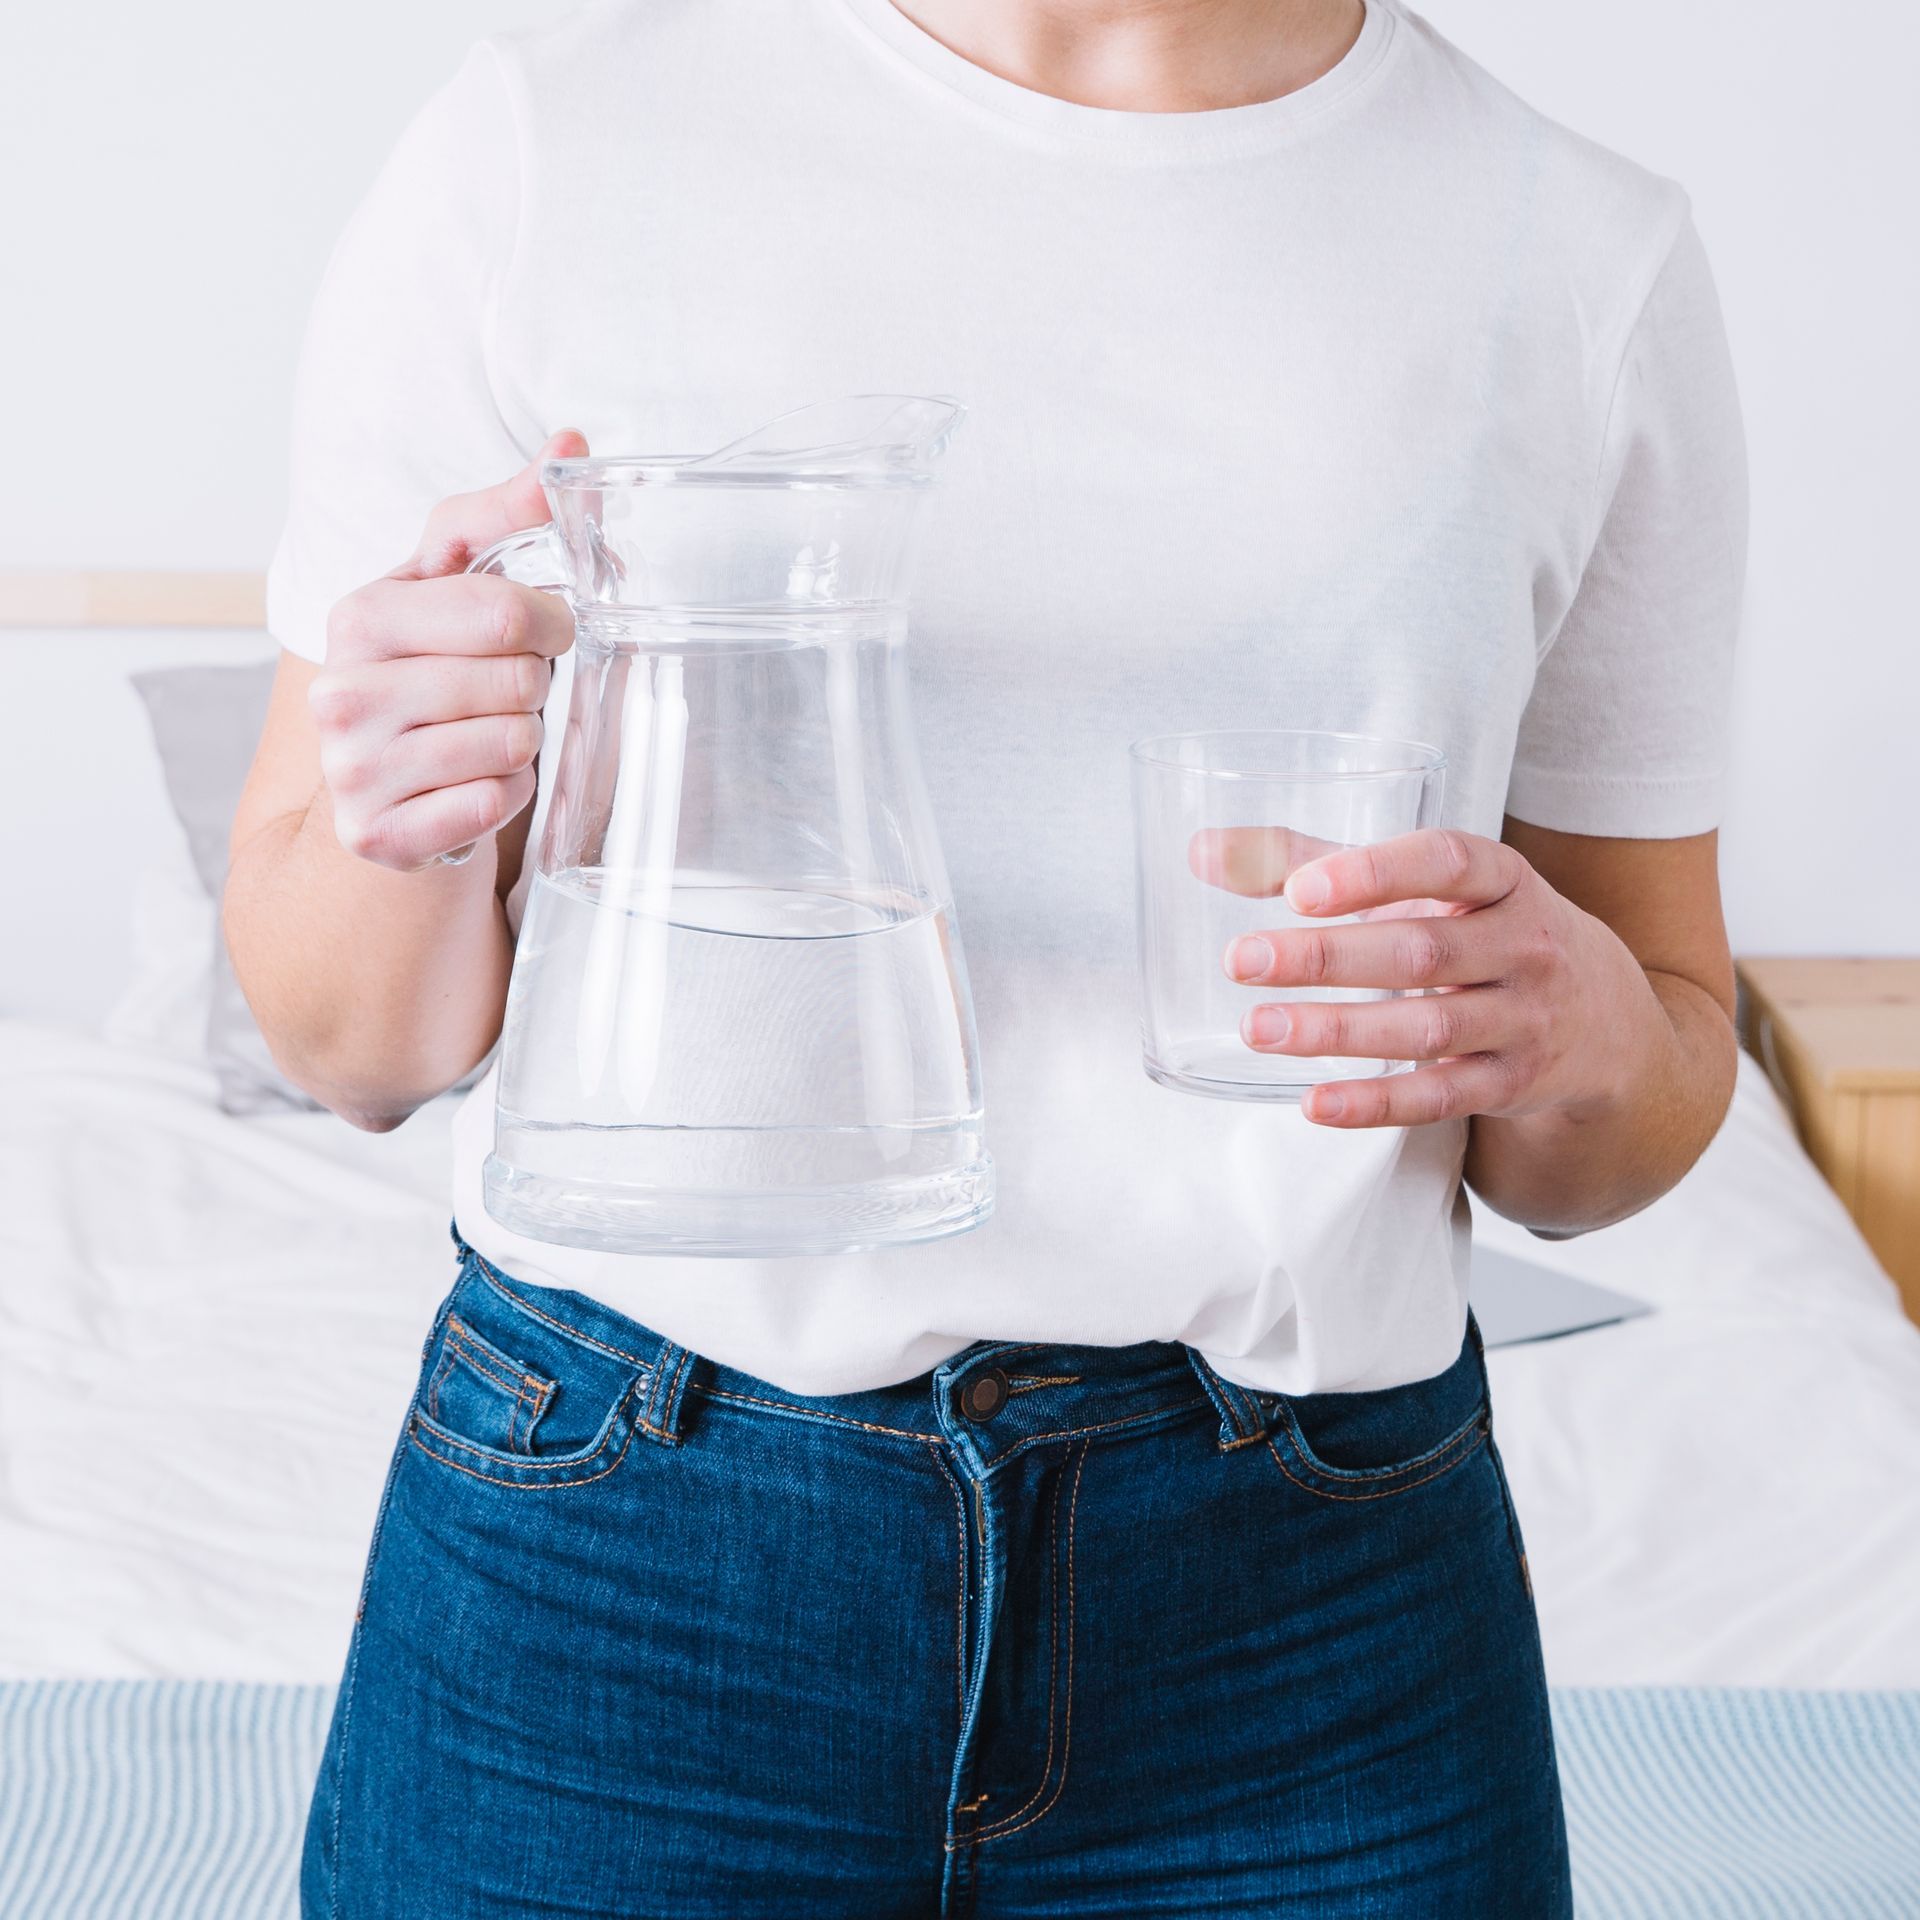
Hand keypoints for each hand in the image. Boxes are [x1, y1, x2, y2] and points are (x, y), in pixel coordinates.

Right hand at [308, 430, 585, 869]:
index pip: (504, 611)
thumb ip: (510, 512)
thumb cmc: (429, 669)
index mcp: (359, 616)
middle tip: (504, 691)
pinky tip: (472, 781)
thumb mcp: (455, 583)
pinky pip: (496, 803)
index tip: (548, 631)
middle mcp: (340, 692)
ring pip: (513, 746)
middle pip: (517, 683)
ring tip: (484, 735)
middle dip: (533, 687)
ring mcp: (352, 771)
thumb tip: (572, 444)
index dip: (552, 623)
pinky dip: (506, 793)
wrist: (381, 785)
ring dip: (522, 743)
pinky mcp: (378, 835)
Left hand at [1208, 826, 1651, 1129]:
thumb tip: (1202, 852)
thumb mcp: (1420, 887)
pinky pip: (1440, 1097)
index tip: (1300, 890)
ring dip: (1337, 1031)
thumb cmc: (1479, 930)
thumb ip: (1312, 862)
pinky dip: (1375, 1103)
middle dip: (1328, 959)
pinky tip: (1313, 1102)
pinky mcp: (1512, 1085)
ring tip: (1258, 1030)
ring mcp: (1525, 1020)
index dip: (1376, 872)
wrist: (1607, 1020)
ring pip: (1428, 1028)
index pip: (1449, 861)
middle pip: (1424, 951)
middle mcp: (1524, 945)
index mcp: (1503, 878)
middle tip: (1242, 961)